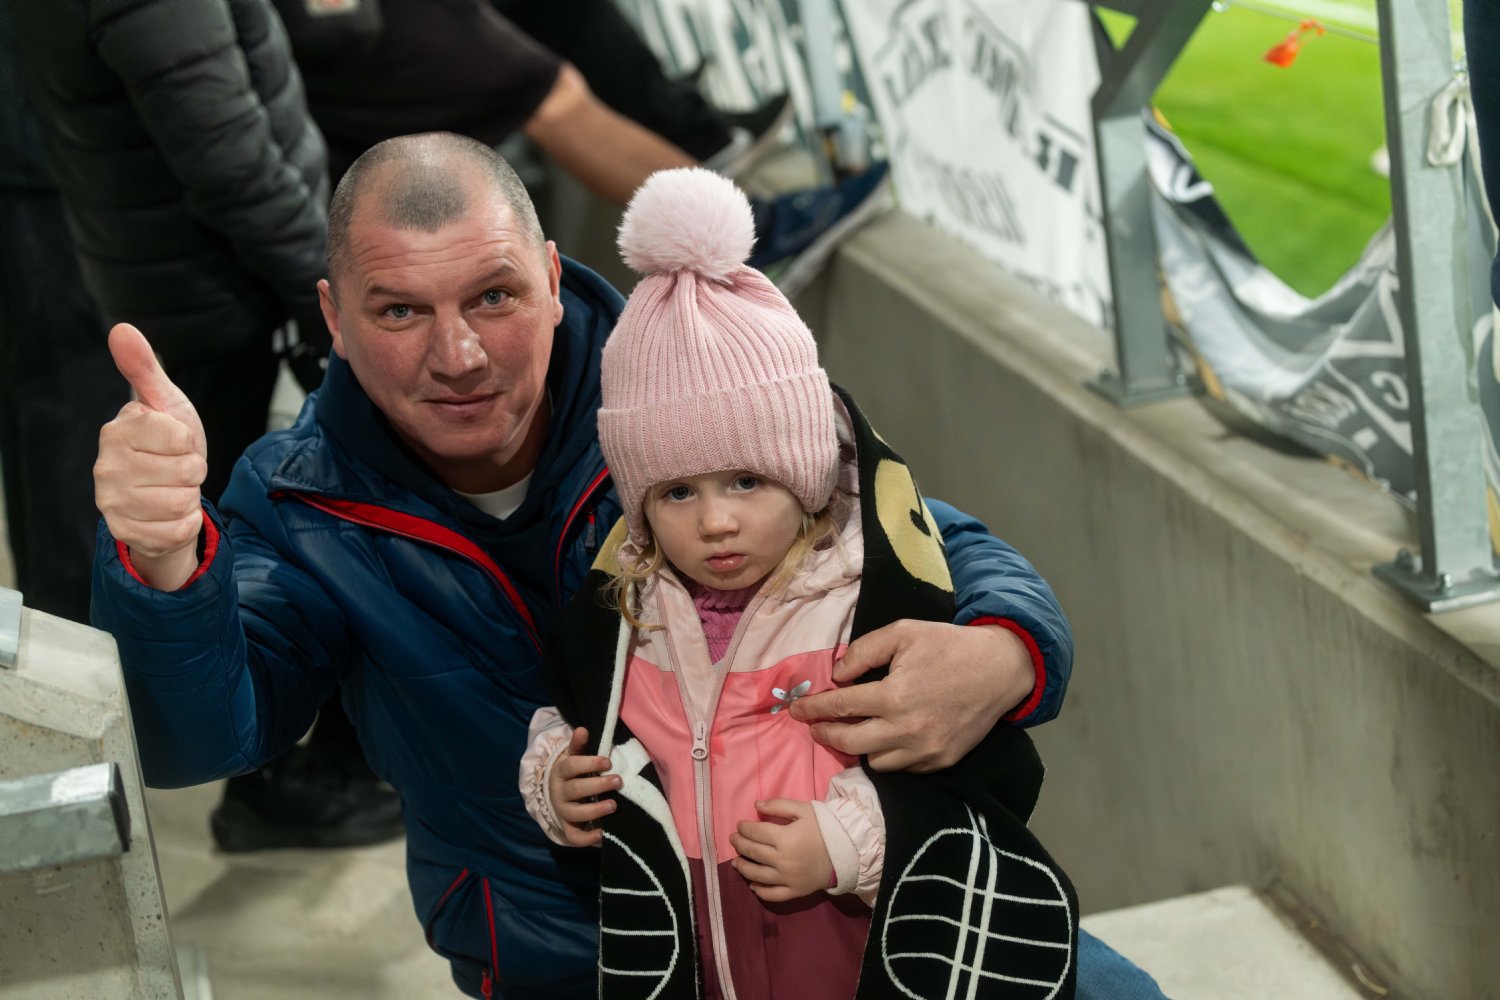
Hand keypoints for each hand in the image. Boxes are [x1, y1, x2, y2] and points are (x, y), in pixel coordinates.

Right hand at [94, 324, 207, 590]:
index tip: (175, 442)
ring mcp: (112, 502)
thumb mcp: (166, 403)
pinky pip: (179, 530)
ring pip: (183, 502)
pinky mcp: (125, 533)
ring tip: (172, 489)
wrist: (165, 494)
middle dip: (193, 471)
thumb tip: (121, 328)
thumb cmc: (167, 444)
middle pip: (187, 471)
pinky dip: (185, 523)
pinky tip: (168, 514)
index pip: (180, 436)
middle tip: (176, 469)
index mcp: (117, 430)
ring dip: (189, 498)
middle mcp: (106, 467)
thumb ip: (145, 368)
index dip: (190, 441)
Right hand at [548, 727, 619, 846]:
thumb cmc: (572, 773)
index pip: (572, 766)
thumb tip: (583, 729)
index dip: (589, 764)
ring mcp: (562, 812)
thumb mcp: (572, 757)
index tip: (608, 762)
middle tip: (618, 781)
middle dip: (598, 786)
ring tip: (614, 806)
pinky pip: (575, 837)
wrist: (554, 795)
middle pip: (576, 789)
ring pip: (575, 813)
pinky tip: (603, 834)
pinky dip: (587, 838)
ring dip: (595, 810)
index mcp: (561, 772)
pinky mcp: (567, 828)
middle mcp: (559, 793)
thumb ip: (578, 745)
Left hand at [728, 799, 830, 901]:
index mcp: (785, 838)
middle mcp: (782, 860)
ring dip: (743, 867)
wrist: (846, 851)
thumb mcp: (803, 810)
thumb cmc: (824, 828)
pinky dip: (760, 891)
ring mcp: (787, 879)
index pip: (755, 832)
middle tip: (733, 839)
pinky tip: (752, 885)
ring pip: (757, 875)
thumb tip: (755, 805)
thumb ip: (778, 806)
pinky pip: (772, 895)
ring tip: (735, 862)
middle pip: (753, 852)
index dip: (744, 828)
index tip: (739, 825)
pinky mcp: (794, 892)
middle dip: (739, 844)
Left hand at [789, 620, 1033, 772]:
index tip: (796, 711)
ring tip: (851, 732)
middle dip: (825, 734)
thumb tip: (837, 676)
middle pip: (850, 743)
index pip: (840, 707)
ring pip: (874, 762)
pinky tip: (885, 739)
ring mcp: (925, 750)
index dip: (813, 710)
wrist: (1000, 669)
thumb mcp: (903, 632)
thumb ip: (864, 651)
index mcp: (894, 695)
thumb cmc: (949, 645)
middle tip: (814, 727)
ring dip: (858, 748)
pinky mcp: (941, 761)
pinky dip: (889, 756)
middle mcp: (906, 729)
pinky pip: (902, 768)